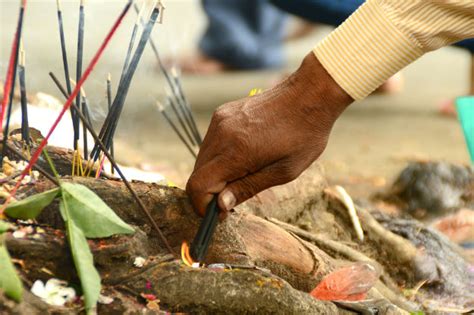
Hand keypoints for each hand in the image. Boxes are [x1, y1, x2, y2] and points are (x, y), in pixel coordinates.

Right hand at [186, 53, 352, 216]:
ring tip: (241, 176)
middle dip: (208, 192)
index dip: (203, 205)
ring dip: (213, 174)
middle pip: (196, 174)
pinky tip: (240, 157)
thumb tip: (221, 205)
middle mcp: (222, 134)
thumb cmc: (303, 136)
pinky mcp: (222, 113)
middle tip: (231, 199)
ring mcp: (220, 121)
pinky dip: (218, 157)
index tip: (218, 213)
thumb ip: (248, 188)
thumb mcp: (283, 172)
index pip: (198, 185)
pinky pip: (210, 143)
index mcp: (237, 152)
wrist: (309, 95)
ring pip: (201, 158)